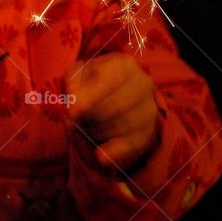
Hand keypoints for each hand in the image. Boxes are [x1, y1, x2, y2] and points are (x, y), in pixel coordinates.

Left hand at [66, 53, 159, 168]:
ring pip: (124, 126)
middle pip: (118, 106)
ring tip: (81, 130)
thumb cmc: (92, 80)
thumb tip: (74, 104)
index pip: (109, 82)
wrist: (115, 90)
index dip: (89, 98)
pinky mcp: (150, 129)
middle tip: (73, 123)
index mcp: (124, 64)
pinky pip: (134, 144)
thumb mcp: (79, 74)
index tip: (71, 112)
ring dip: (98, 132)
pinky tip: (100, 155)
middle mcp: (143, 83)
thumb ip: (74, 83)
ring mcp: (150, 107)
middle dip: (91, 118)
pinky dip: (115, 151)